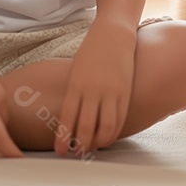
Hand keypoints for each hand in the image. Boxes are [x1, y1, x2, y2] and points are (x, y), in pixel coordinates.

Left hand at [55, 22, 136, 156]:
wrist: (113, 33)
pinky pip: (120, 118)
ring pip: (106, 126)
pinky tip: (108, 137)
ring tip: (93, 147)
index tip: (60, 151)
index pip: (67, 118)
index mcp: (76, 84)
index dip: (63, 138)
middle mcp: (93, 89)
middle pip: (86, 126)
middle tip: (77, 153)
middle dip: (80, 144)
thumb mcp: (76, 70)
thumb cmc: (91, 50)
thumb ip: (74, 93)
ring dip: (99, 142)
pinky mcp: (125, 91)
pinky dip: (114, 132)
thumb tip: (71, 118)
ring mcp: (111, 91)